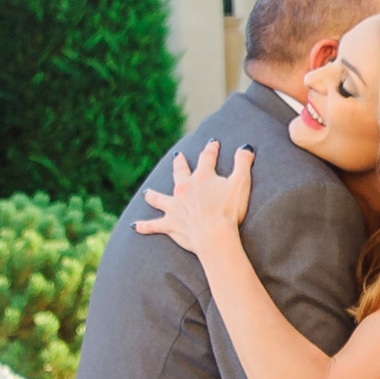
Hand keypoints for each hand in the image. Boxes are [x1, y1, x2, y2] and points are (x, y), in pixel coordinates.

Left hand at [135, 141, 253, 254]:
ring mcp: (175, 206)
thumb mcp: (241, 183)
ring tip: (147, 193)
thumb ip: (243, 163)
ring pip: (159, 198)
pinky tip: (135, 226)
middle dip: (180, 164)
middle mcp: (184, 188)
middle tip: (178, 157)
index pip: (207, 158)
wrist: (214, 235)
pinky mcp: (170, 224)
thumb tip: (245, 147)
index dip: (211, 149)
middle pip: (180, 172)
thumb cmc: (229, 210)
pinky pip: (153, 225)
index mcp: (202, 177)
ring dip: (153, 195)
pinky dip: (144, 226)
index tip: (213, 143)